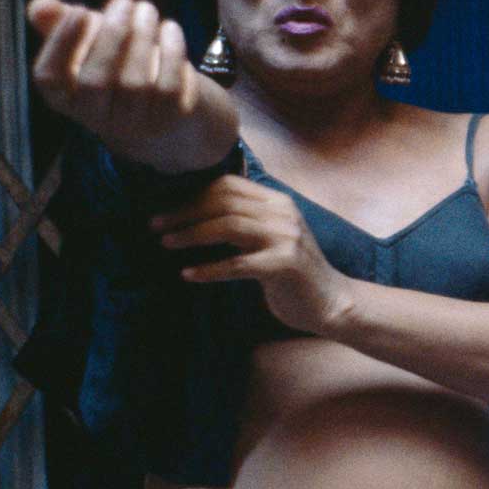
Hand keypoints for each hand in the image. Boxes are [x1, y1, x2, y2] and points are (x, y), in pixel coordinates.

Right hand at [28, 0, 222, 162]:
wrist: (172, 103)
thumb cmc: (119, 62)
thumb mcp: (88, 41)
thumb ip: (60, 22)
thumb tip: (40, 6)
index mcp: (66, 98)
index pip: (49, 78)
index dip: (60, 44)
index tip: (78, 10)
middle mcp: (96, 118)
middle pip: (95, 82)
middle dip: (111, 35)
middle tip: (123, 1)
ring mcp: (134, 124)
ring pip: (134, 84)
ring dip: (142, 37)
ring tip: (146, 9)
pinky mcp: (169, 121)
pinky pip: (169, 88)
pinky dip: (171, 53)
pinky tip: (170, 27)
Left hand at [151, 176, 354, 334]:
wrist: (333, 302)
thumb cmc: (293, 273)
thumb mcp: (271, 238)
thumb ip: (246, 222)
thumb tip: (197, 214)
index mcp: (278, 202)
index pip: (229, 185)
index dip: (193, 195)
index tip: (168, 211)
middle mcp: (283, 214)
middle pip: (224, 202)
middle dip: (184, 213)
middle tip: (156, 226)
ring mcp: (286, 239)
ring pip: (228, 226)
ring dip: (191, 235)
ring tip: (166, 244)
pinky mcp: (284, 266)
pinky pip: (237, 264)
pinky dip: (209, 269)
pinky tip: (188, 274)